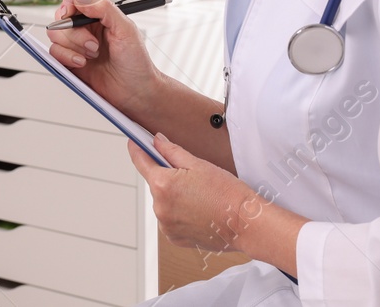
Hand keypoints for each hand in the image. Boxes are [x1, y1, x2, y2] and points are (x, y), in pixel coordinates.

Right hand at [48, 0, 159, 117]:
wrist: (135, 91)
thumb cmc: (136, 61)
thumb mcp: (126, 29)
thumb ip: (105, 9)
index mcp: (99, 14)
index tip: (71, 10)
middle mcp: (86, 27)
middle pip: (62, 15)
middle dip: (74, 30)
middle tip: (93, 43)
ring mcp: (77, 44)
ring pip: (55, 34)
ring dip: (73, 45)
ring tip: (92, 54)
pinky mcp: (70, 60)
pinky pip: (55, 53)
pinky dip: (67, 57)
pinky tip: (82, 63)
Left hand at [130, 133, 304, 272]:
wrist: (246, 224)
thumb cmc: (227, 193)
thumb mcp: (199, 164)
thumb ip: (172, 151)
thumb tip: (156, 141)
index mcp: (162, 184)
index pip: (140, 161)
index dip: (137, 149)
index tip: (134, 142)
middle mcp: (159, 207)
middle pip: (155, 183)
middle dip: (167, 176)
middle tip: (191, 175)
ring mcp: (166, 225)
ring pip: (163, 201)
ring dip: (174, 196)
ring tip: (199, 196)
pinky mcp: (174, 238)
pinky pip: (170, 219)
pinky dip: (179, 212)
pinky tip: (198, 210)